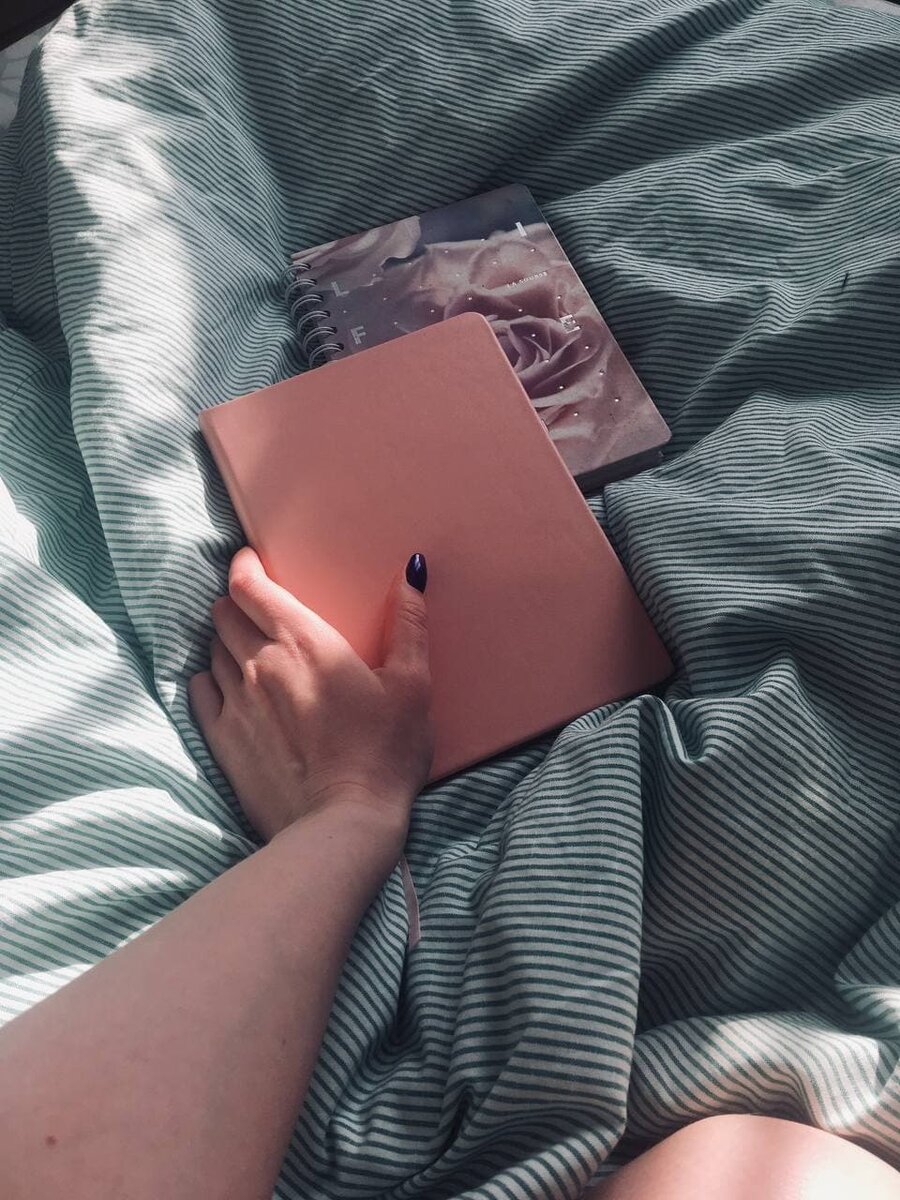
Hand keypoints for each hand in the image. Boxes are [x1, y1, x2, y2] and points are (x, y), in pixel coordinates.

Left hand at [189, 547, 432, 850]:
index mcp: (303, 641)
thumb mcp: (412, 685)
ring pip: (212, 649)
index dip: (244, 566)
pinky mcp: (221, 738)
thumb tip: (412, 572)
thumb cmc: (385, 753)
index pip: (249, 585)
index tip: (252, 562)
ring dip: (227, 642)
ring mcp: (234, 702)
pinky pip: (199, 690)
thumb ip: (409, 624)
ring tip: (250, 650)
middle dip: (237, 602)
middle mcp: (258, 663)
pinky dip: (210, 679)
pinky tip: (230, 687)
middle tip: (259, 609)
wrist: (344, 824)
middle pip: (224, 612)